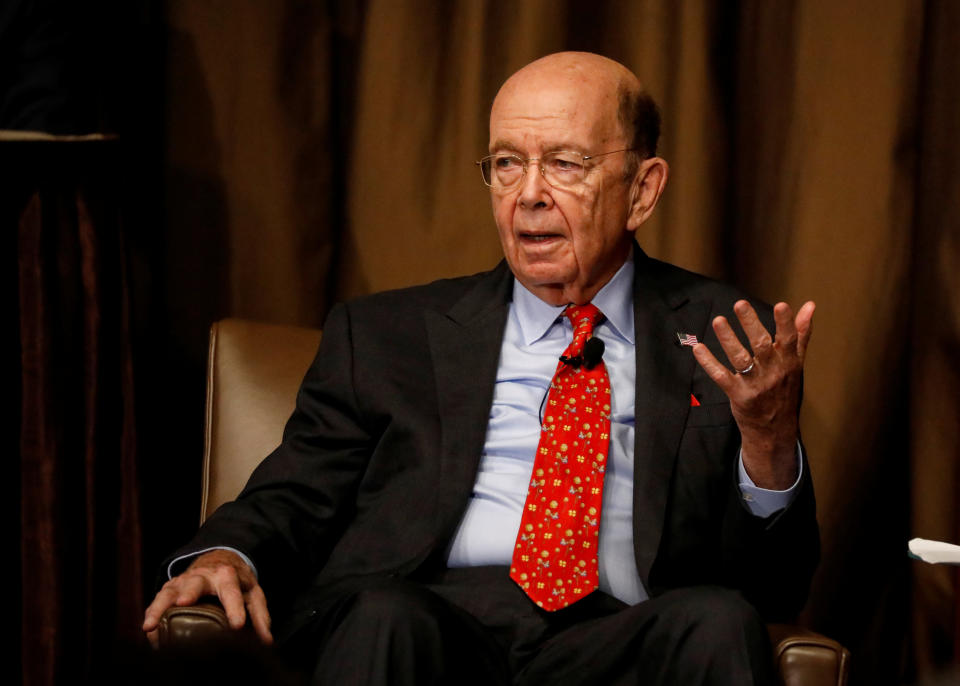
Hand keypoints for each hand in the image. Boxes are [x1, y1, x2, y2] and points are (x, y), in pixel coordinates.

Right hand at [142, 549, 272, 647]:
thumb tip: (266, 641)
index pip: (232, 591)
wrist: (219, 559)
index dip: (235, 608)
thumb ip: (259, 616)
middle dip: (189, 592)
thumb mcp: (253, 594)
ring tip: (150, 626)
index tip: (237, 625)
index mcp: (227, 575)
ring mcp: (184, 580)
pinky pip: (158, 600)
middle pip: (195, 583)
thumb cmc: (237, 581)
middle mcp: (204, 575)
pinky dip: (151, 614)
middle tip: (184, 603)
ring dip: (159, 608)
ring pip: (169, 592)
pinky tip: (147, 630)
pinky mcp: (171, 588)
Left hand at [692, 300, 814, 489]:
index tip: (781, 305)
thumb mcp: (797, 363)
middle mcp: (773, 372)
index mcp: (789, 362)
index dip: (786, 323)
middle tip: (740, 304)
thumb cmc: (785, 390)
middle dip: (751, 324)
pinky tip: (699, 348)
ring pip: (740, 359)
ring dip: (728, 339)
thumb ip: (801, 333)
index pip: (789, 340)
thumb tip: (810, 305)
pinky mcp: (738, 395)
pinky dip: (709, 363)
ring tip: (718, 321)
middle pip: (761, 345)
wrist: (775, 431)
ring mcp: (755, 384)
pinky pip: (721, 377)